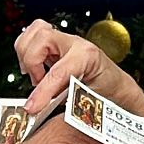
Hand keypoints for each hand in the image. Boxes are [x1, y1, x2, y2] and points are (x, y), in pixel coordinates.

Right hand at [15, 20, 143, 117]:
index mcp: (87, 56)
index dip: (41, 91)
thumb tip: (44, 112)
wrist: (116, 88)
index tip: (31, 107)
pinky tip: (36, 70)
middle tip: (38, 83)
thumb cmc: (107, 95)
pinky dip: (27, 52)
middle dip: (32, 63)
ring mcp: (65, 41)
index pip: (58, 71)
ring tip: (36, 76)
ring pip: (35, 31)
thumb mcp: (90, 103)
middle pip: (41, 37)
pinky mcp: (56, 44)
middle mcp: (75, 44)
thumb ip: (68, 106)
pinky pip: (33, 37)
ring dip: (27, 54)